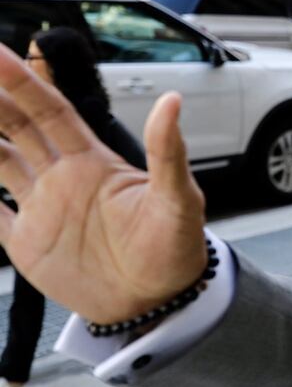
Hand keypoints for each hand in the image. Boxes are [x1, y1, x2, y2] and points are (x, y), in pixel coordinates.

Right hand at [0, 44, 206, 323]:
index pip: (52, 111)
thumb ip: (169, 152)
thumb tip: (173, 100)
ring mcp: (43, 208)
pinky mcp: (28, 244)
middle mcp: (63, 178)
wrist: (160, 303)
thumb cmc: (175, 249)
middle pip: (18, 127)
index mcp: (94, 162)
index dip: (25, 83)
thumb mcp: (178, 199)